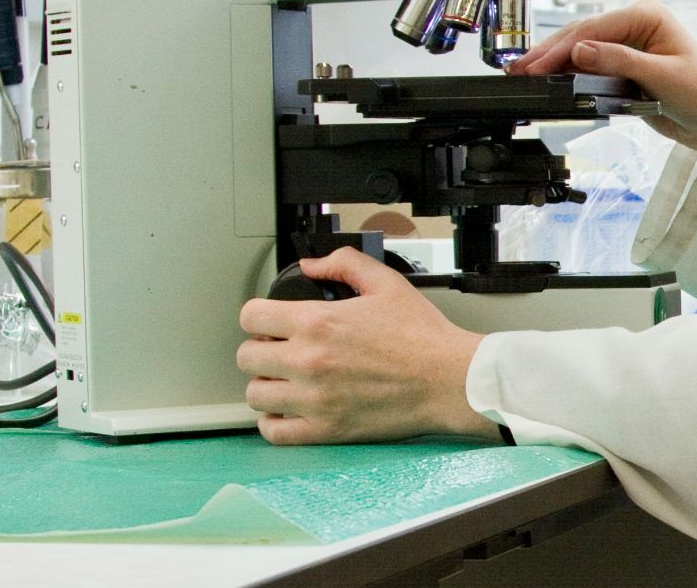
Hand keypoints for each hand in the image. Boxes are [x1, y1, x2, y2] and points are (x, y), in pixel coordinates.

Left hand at [236, 248, 494, 444]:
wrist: (449, 379)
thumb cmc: (423, 336)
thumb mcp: (386, 283)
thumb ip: (344, 264)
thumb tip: (311, 265)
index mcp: (318, 322)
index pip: (251, 317)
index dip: (259, 315)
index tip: (269, 321)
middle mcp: (308, 361)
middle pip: (247, 357)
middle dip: (260, 348)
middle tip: (280, 350)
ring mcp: (314, 399)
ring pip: (256, 395)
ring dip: (266, 384)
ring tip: (285, 380)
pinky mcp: (325, 429)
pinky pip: (274, 432)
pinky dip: (274, 422)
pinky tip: (289, 410)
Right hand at [508, 0, 696, 154]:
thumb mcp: (661, 76)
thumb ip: (619, 62)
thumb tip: (580, 51)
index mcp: (647, 16)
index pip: (595, 28)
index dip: (564, 48)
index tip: (540, 64)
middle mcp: (635, 25)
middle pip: (583, 34)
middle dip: (551, 53)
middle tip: (521, 68)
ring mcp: (628, 45)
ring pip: (582, 49)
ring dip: (555, 61)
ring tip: (525, 72)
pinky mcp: (624, 66)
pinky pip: (590, 65)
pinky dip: (569, 72)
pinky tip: (550, 78)